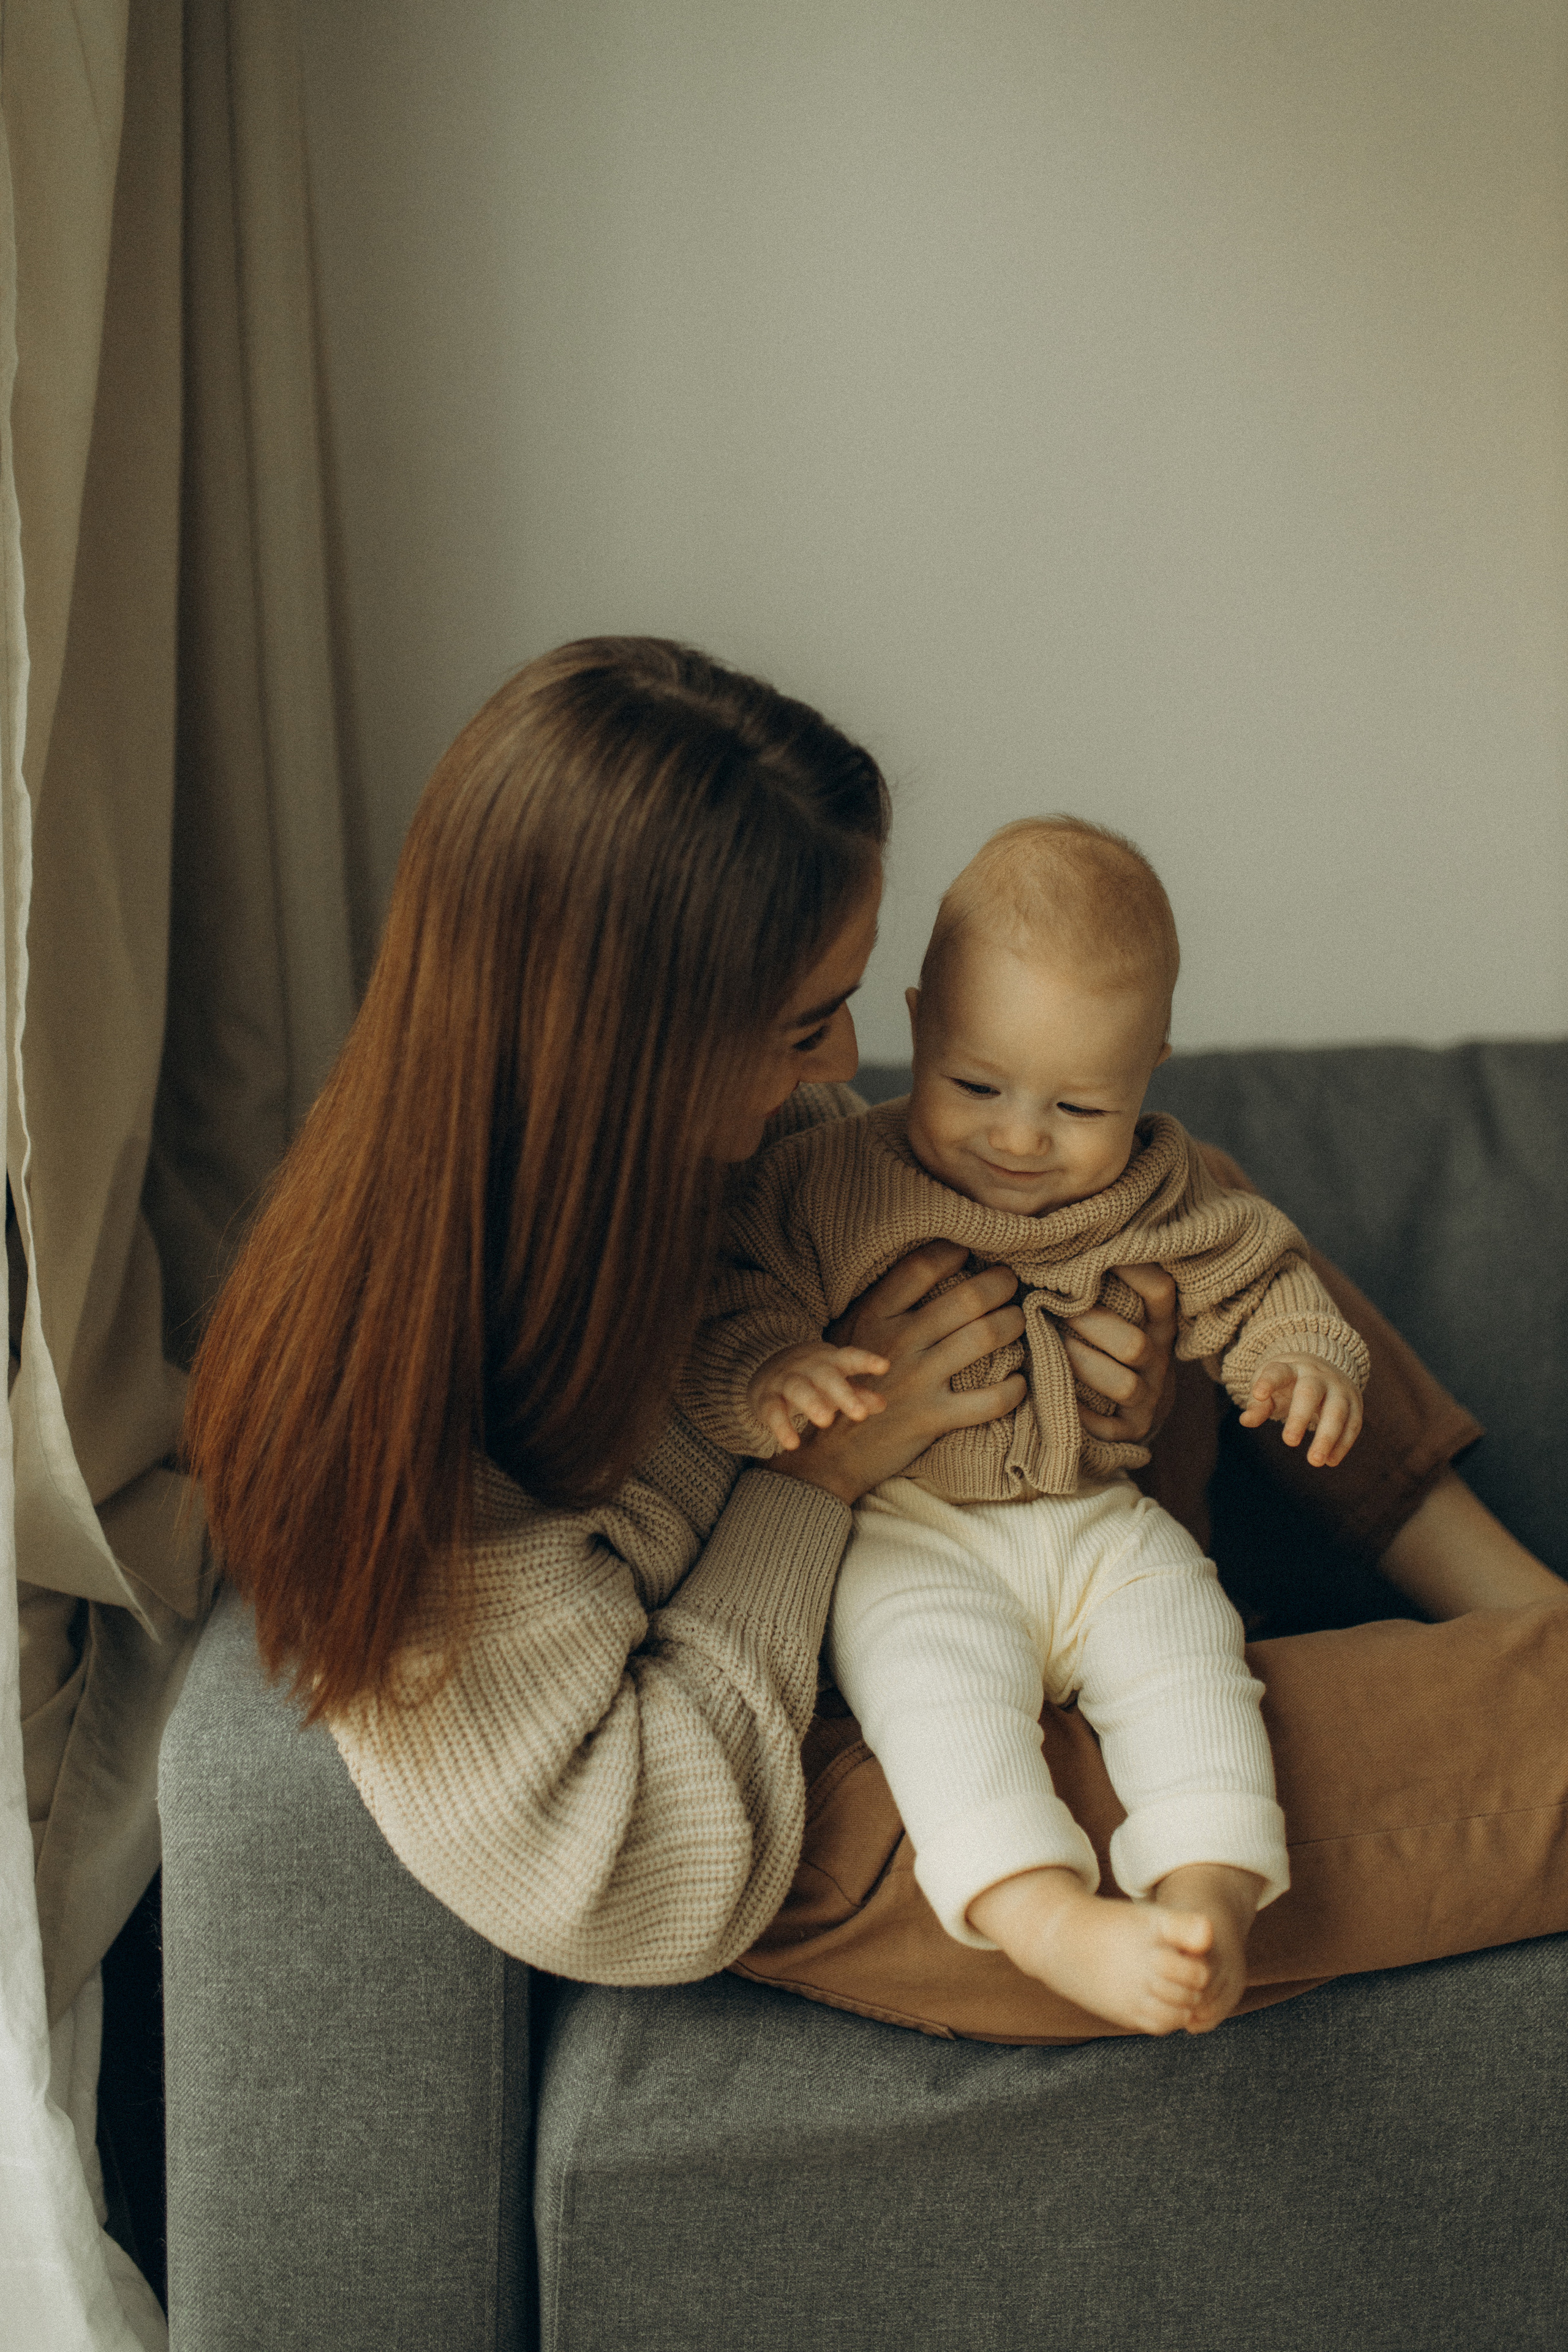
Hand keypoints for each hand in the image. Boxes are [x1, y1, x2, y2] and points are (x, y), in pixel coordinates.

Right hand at [746, 1341, 889, 1451]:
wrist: (765, 1366)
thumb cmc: (813, 1378)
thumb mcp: (836, 1383)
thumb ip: (858, 1393)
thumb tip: (881, 1404)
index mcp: (830, 1362)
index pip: (850, 1358)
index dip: (866, 1361)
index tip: (884, 1366)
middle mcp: (808, 1368)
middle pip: (826, 1376)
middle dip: (842, 1393)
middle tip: (860, 1415)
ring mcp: (785, 1381)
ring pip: (798, 1389)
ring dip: (812, 1404)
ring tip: (826, 1422)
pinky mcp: (767, 1398)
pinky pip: (773, 1411)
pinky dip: (782, 1427)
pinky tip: (792, 1444)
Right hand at [762, 1242, 1026, 1506]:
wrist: (826, 1452)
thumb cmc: (845, 1385)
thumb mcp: (851, 1335)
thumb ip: (885, 1307)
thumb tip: (929, 1270)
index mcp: (874, 1316)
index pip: (922, 1267)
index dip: (954, 1251)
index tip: (971, 1250)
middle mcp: (899, 1342)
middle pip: (966, 1299)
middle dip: (1000, 1284)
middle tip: (1010, 1281)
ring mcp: (917, 1381)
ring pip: (984, 1338)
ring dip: (1012, 1324)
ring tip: (1017, 1319)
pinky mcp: (932, 1418)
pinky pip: (989, 1401)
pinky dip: (1013, 1389)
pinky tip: (1019, 1379)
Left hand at [1062, 1262, 1176, 1444]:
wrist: (1135, 1411)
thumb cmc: (1110, 1345)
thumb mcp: (1120, 1314)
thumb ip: (1100, 1286)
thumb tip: (1058, 1245)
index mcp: (1159, 1323)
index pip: (1160, 1292)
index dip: (1134, 1272)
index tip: (1098, 1256)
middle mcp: (1159, 1360)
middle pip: (1136, 1344)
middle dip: (1090, 1327)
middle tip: (1054, 1311)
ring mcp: (1150, 1398)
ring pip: (1124, 1385)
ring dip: (1082, 1365)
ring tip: (1049, 1349)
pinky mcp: (1133, 1431)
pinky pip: (1108, 1427)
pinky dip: (1080, 1412)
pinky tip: (1052, 1393)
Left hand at [1238, 1354, 1362, 1465]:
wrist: (1324, 1366)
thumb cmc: (1288, 1382)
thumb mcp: (1269, 1386)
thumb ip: (1258, 1404)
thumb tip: (1245, 1420)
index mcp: (1290, 1368)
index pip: (1278, 1372)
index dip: (1268, 1382)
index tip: (1258, 1394)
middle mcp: (1317, 1375)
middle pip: (1309, 1393)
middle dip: (1299, 1417)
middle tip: (1289, 1442)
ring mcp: (1339, 1388)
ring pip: (1336, 1411)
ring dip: (1327, 1437)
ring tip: (1314, 1461)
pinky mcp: (1355, 1403)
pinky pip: (1352, 1424)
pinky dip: (1343, 1443)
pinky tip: (1331, 1461)